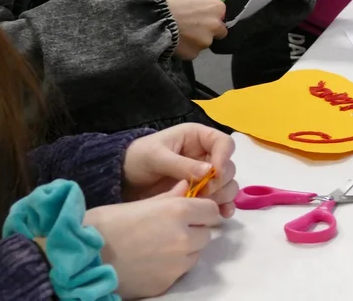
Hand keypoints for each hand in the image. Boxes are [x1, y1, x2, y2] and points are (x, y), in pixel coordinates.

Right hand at [83, 185, 221, 299]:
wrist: (84, 258)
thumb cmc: (106, 224)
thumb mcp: (139, 203)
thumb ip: (168, 197)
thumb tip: (186, 187)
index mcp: (177, 212)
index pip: (211, 210)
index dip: (202, 210)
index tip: (193, 212)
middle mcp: (183, 238)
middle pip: (206, 234)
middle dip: (194, 231)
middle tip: (171, 229)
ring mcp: (177, 264)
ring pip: (195, 255)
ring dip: (185, 250)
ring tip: (159, 246)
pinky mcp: (167, 283)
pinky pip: (179, 272)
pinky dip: (171, 266)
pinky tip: (150, 261)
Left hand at [122, 123, 238, 215]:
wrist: (123, 179)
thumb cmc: (138, 158)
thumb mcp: (156, 156)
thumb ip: (181, 164)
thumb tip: (210, 172)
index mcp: (197, 138)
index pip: (224, 143)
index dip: (224, 157)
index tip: (215, 174)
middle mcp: (206, 155)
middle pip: (229, 166)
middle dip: (221, 181)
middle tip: (204, 192)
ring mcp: (205, 176)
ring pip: (228, 184)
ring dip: (223, 195)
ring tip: (207, 205)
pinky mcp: (201, 194)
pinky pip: (220, 200)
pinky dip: (223, 207)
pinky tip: (221, 214)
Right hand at [161, 0, 227, 59]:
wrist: (153, 23)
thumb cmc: (170, 2)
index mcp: (216, 8)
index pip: (220, 10)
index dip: (210, 10)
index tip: (199, 9)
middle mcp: (216, 26)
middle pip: (218, 29)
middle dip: (208, 27)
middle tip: (191, 23)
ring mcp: (205, 42)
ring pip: (204, 41)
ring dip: (197, 38)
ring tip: (180, 32)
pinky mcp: (194, 55)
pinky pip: (193, 51)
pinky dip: (187, 48)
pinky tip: (176, 41)